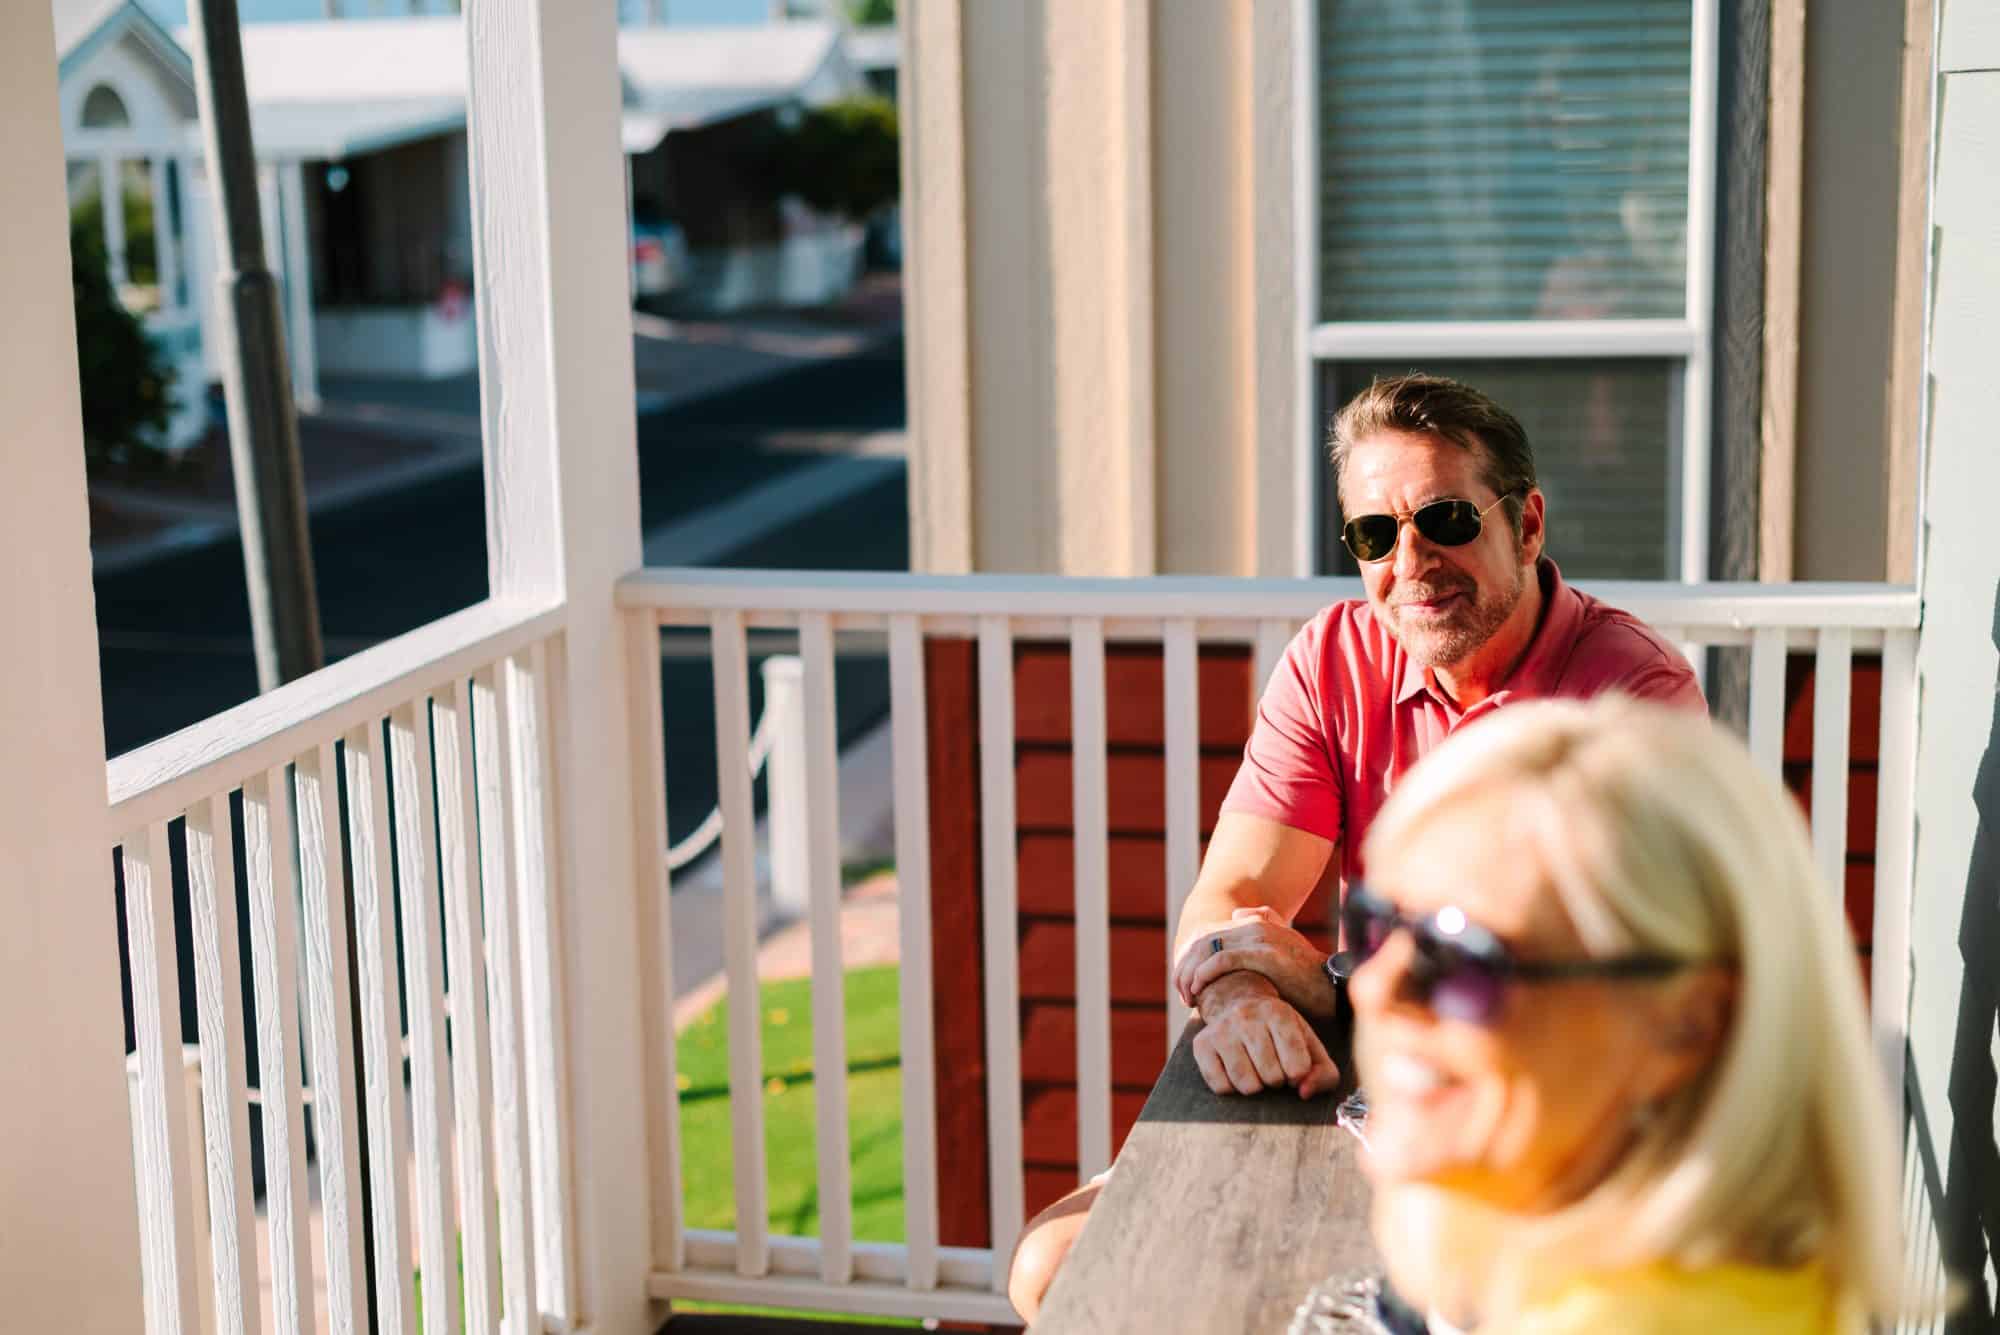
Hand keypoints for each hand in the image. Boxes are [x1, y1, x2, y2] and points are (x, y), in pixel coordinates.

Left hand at [1175, 906, 1338, 1020]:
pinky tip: (1199, 990)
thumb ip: (1265, 922)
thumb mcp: (1285, 943)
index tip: (1187, 982)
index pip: (1209, 934)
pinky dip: (1205, 975)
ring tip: (1187, 995)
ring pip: (1208, 950)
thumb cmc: (1306, 973)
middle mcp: (1255, 923)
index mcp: (1256, 921)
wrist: (1332, 986)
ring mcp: (1259, 936)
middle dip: (1186, 966)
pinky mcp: (1264, 954)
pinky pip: (1222, 961)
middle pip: (1204, 940)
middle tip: (1182, 992)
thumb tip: (1236, 914)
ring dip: (1191, 973)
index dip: (1192, 957)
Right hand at [1190, 981, 1340, 1098]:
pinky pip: (1220, 1087)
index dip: (1297, 1075)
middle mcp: (1247, 1016)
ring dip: (1255, 1087)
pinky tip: (1235, 1072)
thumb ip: (1324, 1074)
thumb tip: (1303, 1092)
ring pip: (1246, 1085)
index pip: (1298, 1067)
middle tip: (1271, 1066)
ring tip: (1255, 1070)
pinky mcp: (1201, 1044)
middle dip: (1276, 1080)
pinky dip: (1231, 1088)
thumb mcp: (1310, 1047)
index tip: (1293, 1066)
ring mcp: (1221, 1029)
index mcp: (1279, 1013)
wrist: (1239, 1005)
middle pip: (1272, 1077)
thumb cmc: (1281, 1035)